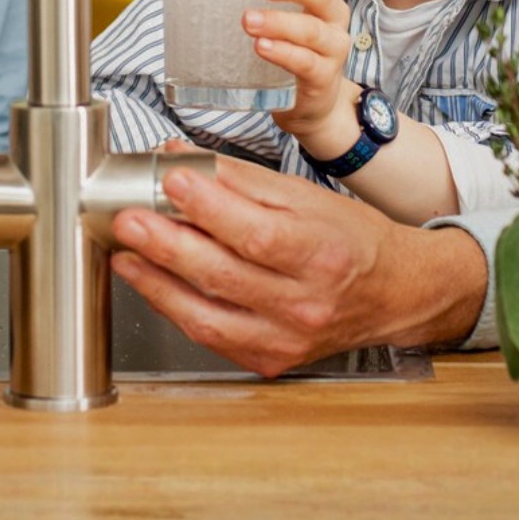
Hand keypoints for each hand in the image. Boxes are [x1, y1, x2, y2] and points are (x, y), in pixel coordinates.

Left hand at [110, 155, 483, 375]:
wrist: (392, 292)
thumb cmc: (350, 238)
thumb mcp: (305, 196)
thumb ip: (239, 179)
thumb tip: (182, 159)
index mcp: (320, 253)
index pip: (256, 233)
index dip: (209, 208)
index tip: (172, 179)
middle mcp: (304, 304)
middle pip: (224, 276)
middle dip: (167, 246)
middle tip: (128, 219)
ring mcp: (285, 340)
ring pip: (208, 317)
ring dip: (158, 284)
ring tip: (126, 254)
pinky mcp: (269, 360)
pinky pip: (212, 338)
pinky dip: (177, 310)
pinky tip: (153, 284)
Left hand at [244, 0, 357, 154]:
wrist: (312, 105)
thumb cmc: (291, 49)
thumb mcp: (284, 18)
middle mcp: (333, 18)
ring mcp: (332, 49)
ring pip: (311, 30)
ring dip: (278, 23)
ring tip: (248, 20)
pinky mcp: (322, 78)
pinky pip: (305, 63)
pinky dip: (283, 53)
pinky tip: (262, 47)